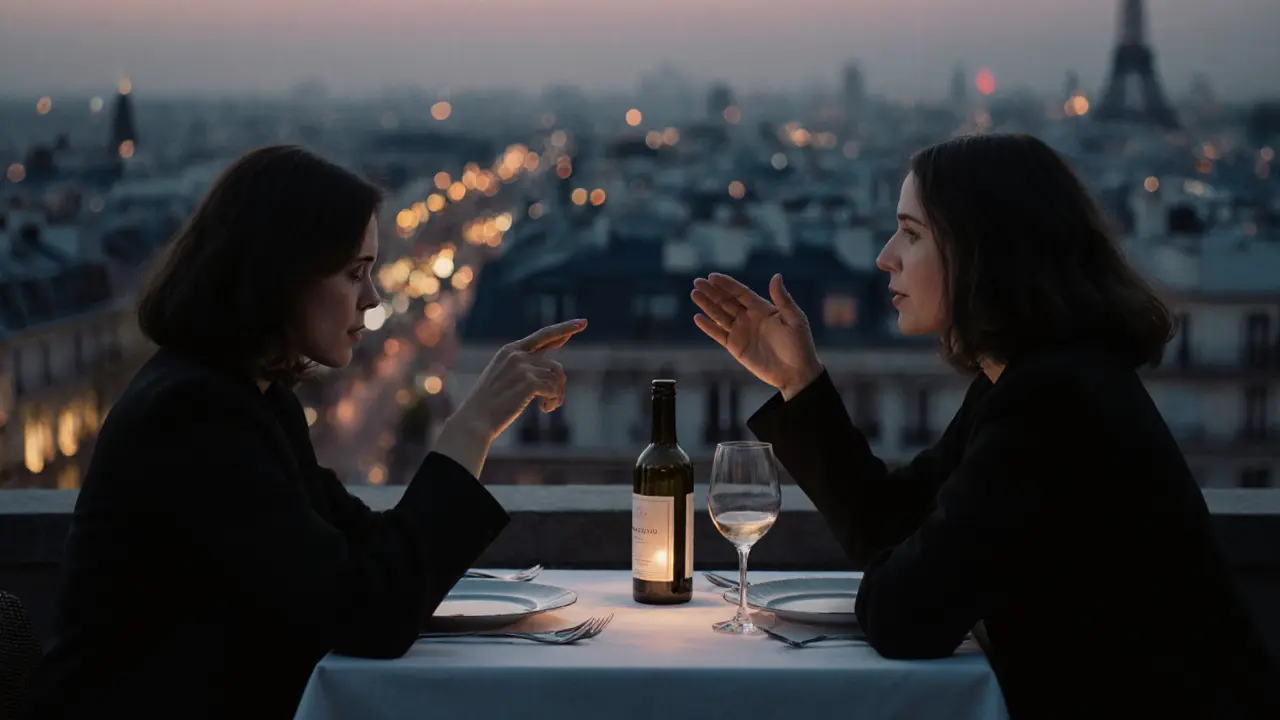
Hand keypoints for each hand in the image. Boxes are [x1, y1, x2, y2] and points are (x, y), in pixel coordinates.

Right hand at [452, 319, 586, 440]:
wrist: (475, 420)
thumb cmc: (489, 403)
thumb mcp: (503, 376)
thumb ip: (525, 367)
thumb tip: (553, 367)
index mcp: (510, 350)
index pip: (543, 335)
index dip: (564, 329)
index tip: (582, 323)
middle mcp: (517, 355)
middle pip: (554, 364)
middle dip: (559, 383)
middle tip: (556, 401)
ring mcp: (522, 367)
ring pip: (556, 377)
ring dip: (556, 395)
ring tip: (548, 407)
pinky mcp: (528, 383)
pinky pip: (554, 389)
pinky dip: (553, 401)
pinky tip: (544, 409)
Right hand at [692, 273, 822, 399]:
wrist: (795, 373)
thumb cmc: (799, 345)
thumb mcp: (794, 319)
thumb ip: (782, 298)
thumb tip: (776, 276)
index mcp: (762, 309)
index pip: (740, 293)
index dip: (727, 284)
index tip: (712, 276)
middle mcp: (749, 318)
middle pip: (726, 301)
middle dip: (712, 292)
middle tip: (697, 282)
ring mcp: (741, 332)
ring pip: (720, 315)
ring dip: (707, 305)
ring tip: (694, 294)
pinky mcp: (735, 347)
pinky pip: (719, 334)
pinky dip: (708, 327)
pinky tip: (698, 318)